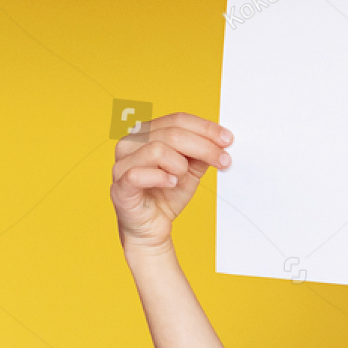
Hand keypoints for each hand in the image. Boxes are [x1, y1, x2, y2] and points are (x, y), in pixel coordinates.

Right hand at [110, 112, 232, 251]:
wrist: (151, 228)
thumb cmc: (165, 196)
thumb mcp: (191, 172)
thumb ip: (201, 155)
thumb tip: (221, 142)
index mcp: (146, 133)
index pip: (178, 120)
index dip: (205, 128)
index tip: (228, 139)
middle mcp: (130, 143)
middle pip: (172, 133)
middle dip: (204, 147)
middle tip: (224, 160)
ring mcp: (122, 164)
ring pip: (157, 149)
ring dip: (179, 165)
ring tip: (182, 178)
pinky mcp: (119, 186)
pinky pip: (139, 174)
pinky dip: (161, 178)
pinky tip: (171, 183)